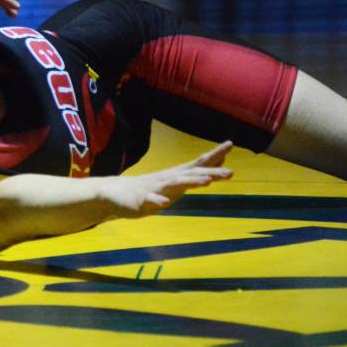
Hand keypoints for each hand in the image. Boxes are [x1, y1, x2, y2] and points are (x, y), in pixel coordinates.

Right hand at [102, 142, 233, 217]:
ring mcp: (154, 189)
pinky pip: (149, 200)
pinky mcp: (141, 201)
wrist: (115, 194)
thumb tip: (217, 166)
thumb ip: (194, 174)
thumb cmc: (148, 188)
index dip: (215, 155)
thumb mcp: (174, 182)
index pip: (198, 164)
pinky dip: (157, 200)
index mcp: (176, 176)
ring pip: (174, 184)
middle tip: (231, 173)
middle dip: (210, 172)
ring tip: (206, 182)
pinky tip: (163, 202)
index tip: (230, 144)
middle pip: (191, 174)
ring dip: (190, 182)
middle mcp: (167, 179)